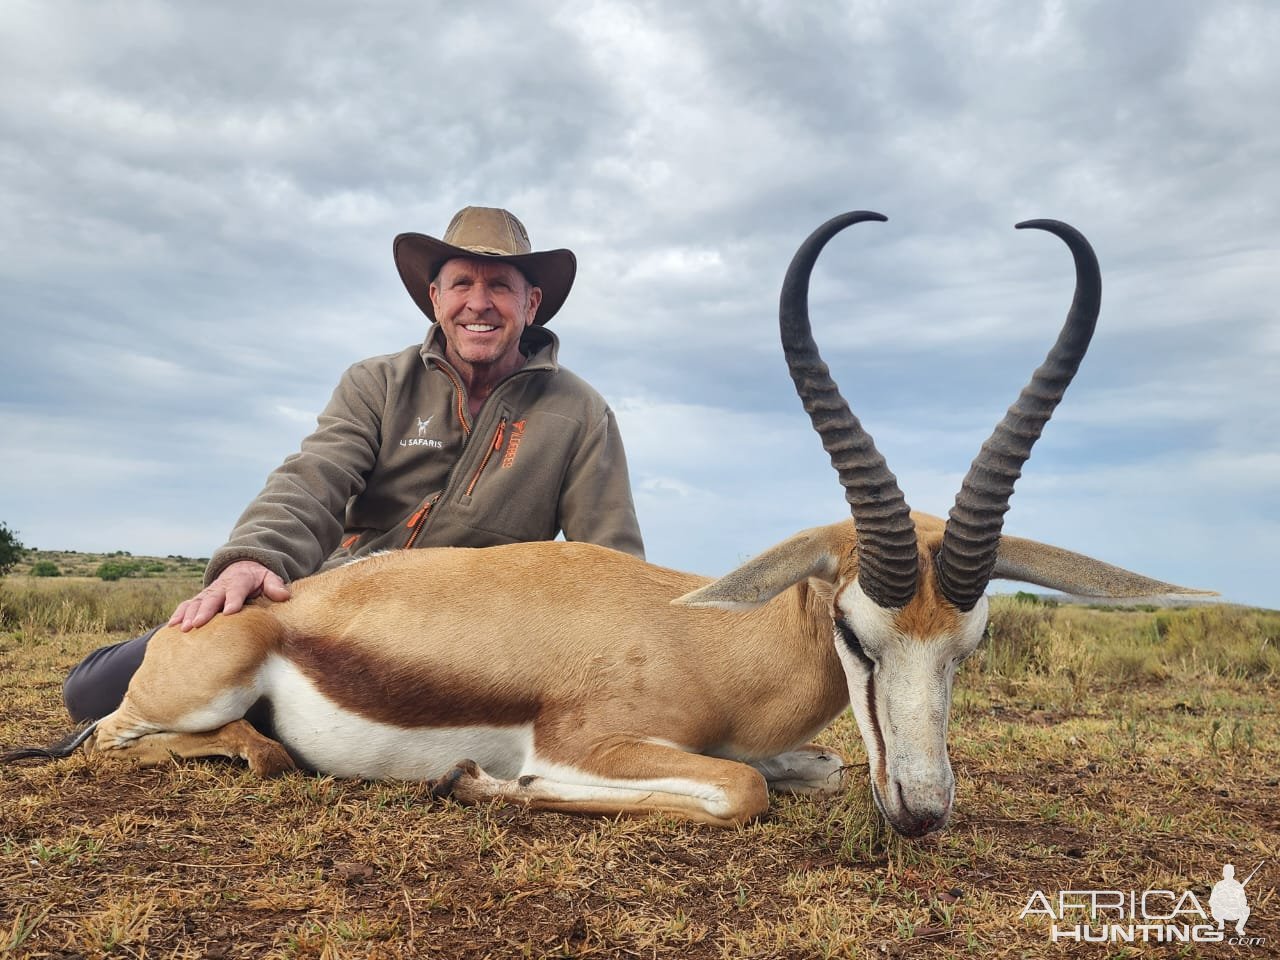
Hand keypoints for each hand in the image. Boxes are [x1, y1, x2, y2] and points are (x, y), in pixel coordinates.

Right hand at [167, 560, 291, 631]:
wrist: (241, 568)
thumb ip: (275, 585)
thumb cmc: (257, 578)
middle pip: (212, 598)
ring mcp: (208, 593)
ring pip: (196, 602)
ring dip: (189, 614)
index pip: (237, 590)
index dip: (233, 600)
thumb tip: (284, 595)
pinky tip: (172, 627)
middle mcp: (221, 587)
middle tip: (199, 623)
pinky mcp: (200, 600)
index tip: (230, 612)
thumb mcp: (269, 577)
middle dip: (205, 610)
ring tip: (183, 628)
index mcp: (240, 581)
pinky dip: (179, 614)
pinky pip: (187, 606)